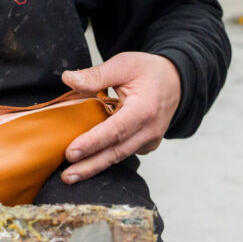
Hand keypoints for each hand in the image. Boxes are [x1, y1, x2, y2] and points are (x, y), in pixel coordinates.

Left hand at [60, 52, 181, 183]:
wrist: (175, 82)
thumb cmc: (148, 72)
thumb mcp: (123, 64)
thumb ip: (96, 74)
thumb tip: (68, 79)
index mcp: (144, 108)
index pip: (116, 130)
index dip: (93, 142)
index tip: (71, 152)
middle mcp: (150, 130)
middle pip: (116, 152)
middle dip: (90, 166)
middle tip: (67, 177)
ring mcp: (150, 140)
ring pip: (119, 156)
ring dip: (94, 167)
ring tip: (70, 176)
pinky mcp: (146, 145)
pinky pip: (123, 153)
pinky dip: (105, 158)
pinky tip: (85, 163)